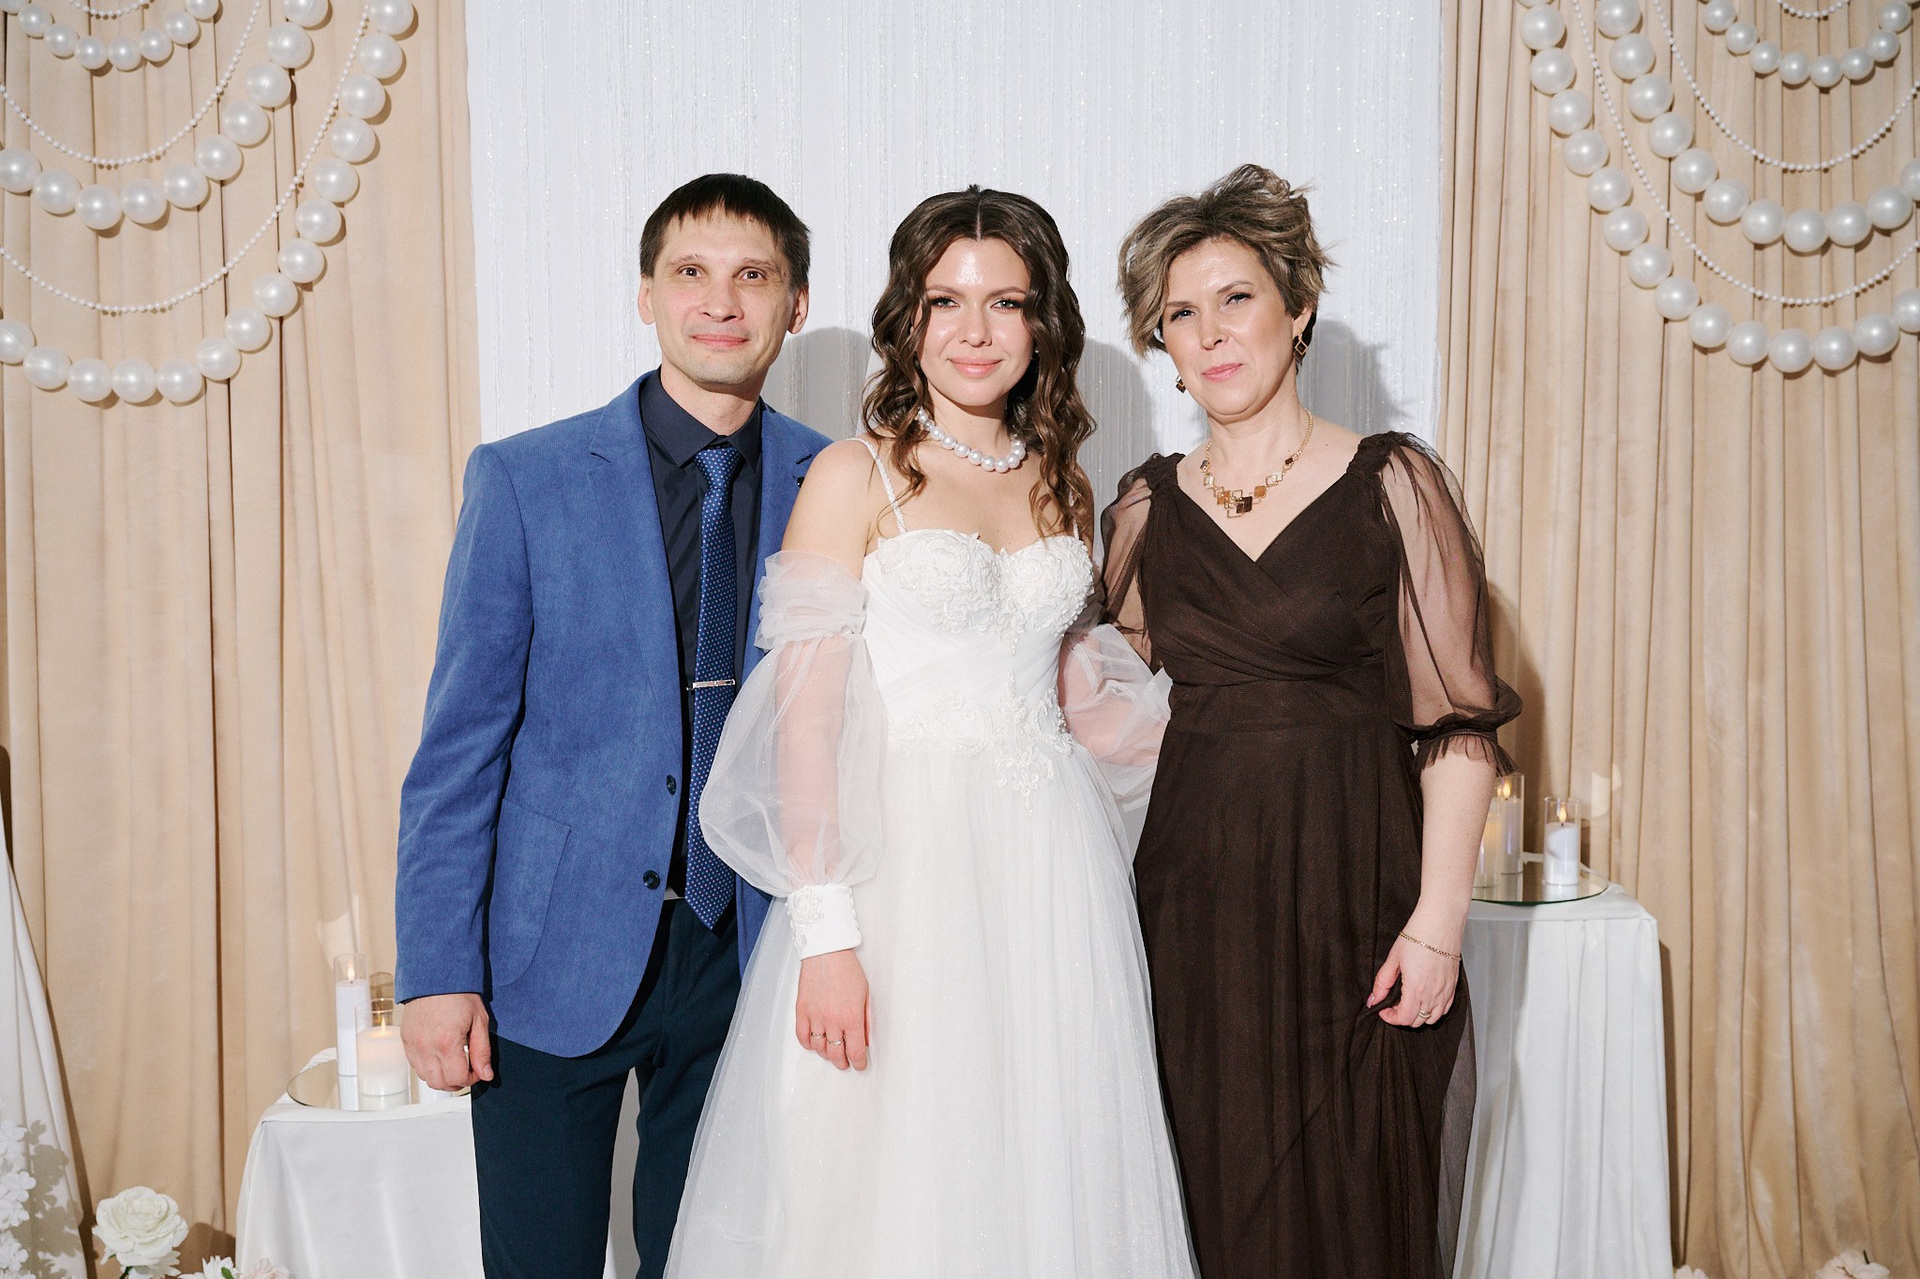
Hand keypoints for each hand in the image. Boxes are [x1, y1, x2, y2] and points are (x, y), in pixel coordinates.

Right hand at [402, 992, 493, 1087]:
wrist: (436, 975)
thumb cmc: (458, 993)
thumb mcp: (479, 1021)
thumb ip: (482, 1051)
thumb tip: (485, 1074)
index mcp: (446, 1043)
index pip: (458, 1078)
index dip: (471, 1079)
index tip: (478, 1071)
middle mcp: (426, 1047)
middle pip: (439, 1084)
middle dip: (456, 1082)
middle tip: (467, 1072)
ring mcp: (413, 1045)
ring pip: (425, 1078)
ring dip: (441, 1078)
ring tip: (454, 1065)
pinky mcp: (405, 1040)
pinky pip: (415, 1065)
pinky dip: (427, 1068)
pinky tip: (439, 1057)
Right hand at [795, 949, 869, 1070]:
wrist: (827, 952)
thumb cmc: (847, 969)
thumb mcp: (865, 995)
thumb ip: (866, 1019)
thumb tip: (865, 1039)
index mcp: (851, 1018)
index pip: (855, 1052)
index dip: (859, 1063)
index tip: (860, 1064)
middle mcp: (833, 1021)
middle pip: (836, 1054)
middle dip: (843, 1062)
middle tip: (845, 1062)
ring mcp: (815, 1017)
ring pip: (819, 1048)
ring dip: (826, 1054)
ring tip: (831, 1053)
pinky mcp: (802, 1011)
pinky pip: (802, 1036)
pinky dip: (808, 1044)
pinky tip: (814, 1043)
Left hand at [1367, 920, 1461, 1028]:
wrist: (1440, 922)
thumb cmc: (1418, 935)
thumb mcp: (1393, 958)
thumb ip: (1383, 982)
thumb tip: (1374, 998)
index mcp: (1416, 988)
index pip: (1404, 1018)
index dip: (1391, 1018)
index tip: (1384, 1010)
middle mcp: (1433, 993)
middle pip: (1418, 1021)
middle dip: (1402, 1017)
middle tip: (1393, 1005)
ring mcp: (1445, 990)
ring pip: (1433, 1018)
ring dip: (1419, 1016)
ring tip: (1409, 1003)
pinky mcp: (1454, 984)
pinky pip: (1446, 1008)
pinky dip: (1435, 1010)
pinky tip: (1425, 999)